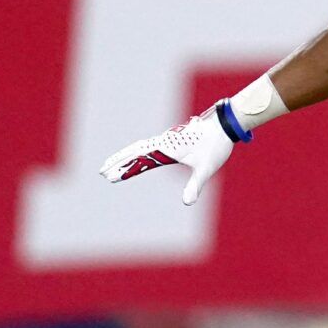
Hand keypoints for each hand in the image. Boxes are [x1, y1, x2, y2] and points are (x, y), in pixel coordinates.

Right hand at [99, 106, 238, 205]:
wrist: (225, 125)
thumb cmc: (215, 146)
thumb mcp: (206, 169)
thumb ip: (195, 185)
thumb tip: (187, 202)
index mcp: (167, 147)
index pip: (139, 159)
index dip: (124, 168)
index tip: (110, 176)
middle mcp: (164, 141)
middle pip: (134, 151)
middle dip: (118, 162)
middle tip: (102, 172)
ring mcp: (167, 140)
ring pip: (140, 147)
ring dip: (126, 156)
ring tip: (113, 166)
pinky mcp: (172, 140)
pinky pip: (149, 146)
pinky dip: (137, 152)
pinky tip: (136, 159)